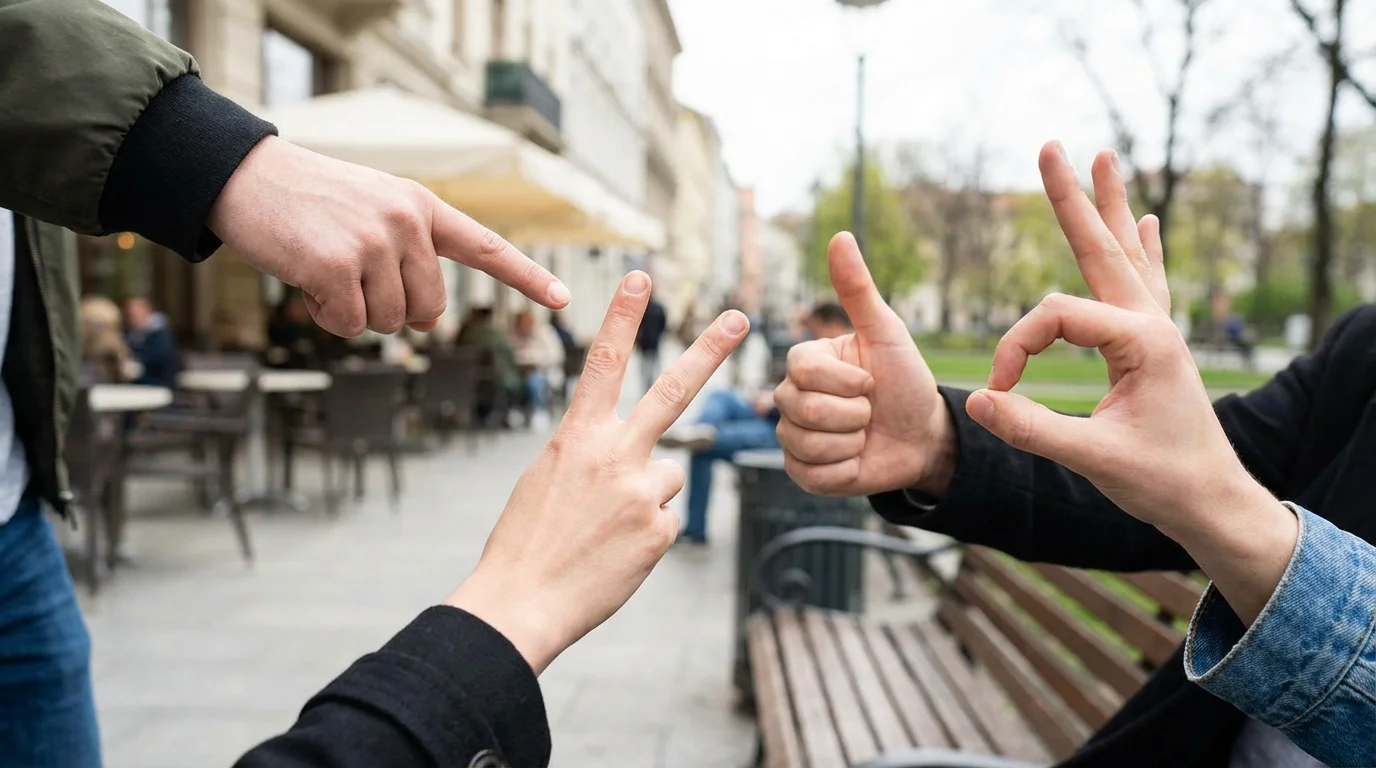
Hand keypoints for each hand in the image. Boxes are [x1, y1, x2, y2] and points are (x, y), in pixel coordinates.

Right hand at [209, 137, 569, 336]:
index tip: (562, 298)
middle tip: (353, 277)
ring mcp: (374, 242)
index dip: (525, 277)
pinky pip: (349, 325)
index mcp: (423, 207)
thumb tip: (428, 323)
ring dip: (353, 312)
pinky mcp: (337, 266)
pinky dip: (326, 317)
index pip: (485, 247)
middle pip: (428, 310)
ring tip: (324, 267)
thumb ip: (410, 261)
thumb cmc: (313, 204)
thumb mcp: (374, 215)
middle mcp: (408, 221)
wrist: (248, 178)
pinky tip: (306, 281)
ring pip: (389, 323)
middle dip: (392, 310)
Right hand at [445, 272, 748, 672]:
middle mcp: (613, 455)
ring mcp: (641, 491)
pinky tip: (615, 552)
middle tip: (740, 317)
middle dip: (708, 351)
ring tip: (604, 530)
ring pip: (668, 476)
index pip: (603, 362)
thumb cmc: (527, 542)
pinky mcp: (659, 530)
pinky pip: (665, 520)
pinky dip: (646, 535)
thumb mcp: (547, 480)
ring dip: (645, 499)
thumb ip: (592, 456)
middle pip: (672, 392)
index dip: (623, 317)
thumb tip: (633, 461)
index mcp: (575, 437)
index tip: (640, 278)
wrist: (522, 601)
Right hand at [773, 232, 953, 496]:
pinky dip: (844, 470)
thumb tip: (840, 235)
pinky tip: (856, 458)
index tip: (870, 381)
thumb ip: (857, 289)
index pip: (802, 370)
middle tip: (870, 411)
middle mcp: (791, 396)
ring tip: (864, 434)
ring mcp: (793, 436)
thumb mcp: (886, 333)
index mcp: (805, 361)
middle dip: (853, 413)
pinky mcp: (802, 473)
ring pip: (806, 443)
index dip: (845, 381)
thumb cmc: (905, 380)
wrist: (924, 435)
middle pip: (801, 408)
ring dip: (850, 442)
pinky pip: (810, 475)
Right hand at [968, 143, 1291, 621]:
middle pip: (1102, 248)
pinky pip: (1147, 282)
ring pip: (1126, 255)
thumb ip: (1031, 429)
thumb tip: (976, 402)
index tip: (997, 394)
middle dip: (1072, 198)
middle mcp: (1153, 324)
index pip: (1054, 317)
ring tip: (1103, 157)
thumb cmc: (1160, 482)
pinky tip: (1149, 221)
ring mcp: (1159, 330)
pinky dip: (1143, 248)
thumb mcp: (1093, 459)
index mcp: (1142, 342)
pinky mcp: (1158, 344)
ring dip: (1110, 207)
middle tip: (1051, 147)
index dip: (1014, 349)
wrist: (1213, 501)